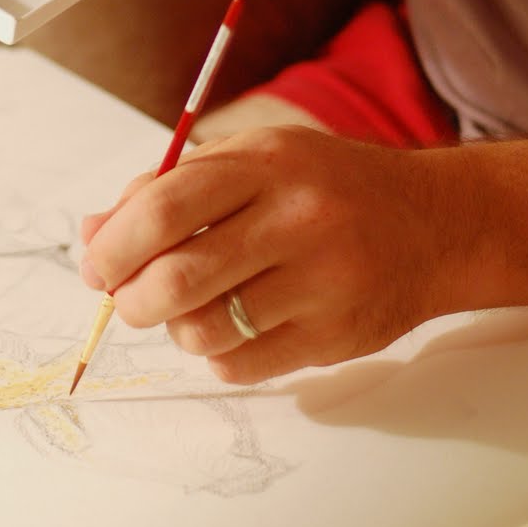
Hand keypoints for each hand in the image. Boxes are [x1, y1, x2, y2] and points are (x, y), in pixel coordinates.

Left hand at [79, 127, 493, 382]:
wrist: (435, 222)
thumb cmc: (324, 187)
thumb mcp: (253, 160)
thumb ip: (169, 189)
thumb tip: (92, 236)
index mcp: (266, 163)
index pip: (164, 208)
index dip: (114, 245)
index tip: (96, 265)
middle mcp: (297, 219)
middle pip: (178, 278)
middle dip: (132, 299)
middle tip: (129, 300)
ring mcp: (322, 281)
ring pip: (205, 331)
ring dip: (177, 329)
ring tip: (192, 309)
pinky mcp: (337, 336)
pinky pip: (242, 366)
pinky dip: (219, 355)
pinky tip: (238, 326)